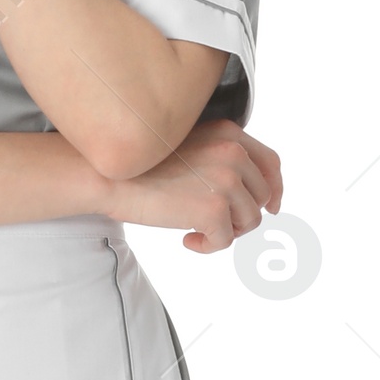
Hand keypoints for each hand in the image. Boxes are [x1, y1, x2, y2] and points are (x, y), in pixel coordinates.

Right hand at [100, 118, 283, 252]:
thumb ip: (219, 157)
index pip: (270, 162)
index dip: (274, 188)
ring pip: (249, 221)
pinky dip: (208, 246)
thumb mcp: (188, 145)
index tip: (270, 207)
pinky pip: (226, 240)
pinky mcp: (214, 209)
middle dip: (242, 215)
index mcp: (229, 133)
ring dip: (226, 232)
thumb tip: (248, 193)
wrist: (105, 175)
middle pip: (262, 196)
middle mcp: (233, 152)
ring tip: (196, 230)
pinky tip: (187, 240)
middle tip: (215, 224)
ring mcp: (226, 180)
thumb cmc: (139, 166)